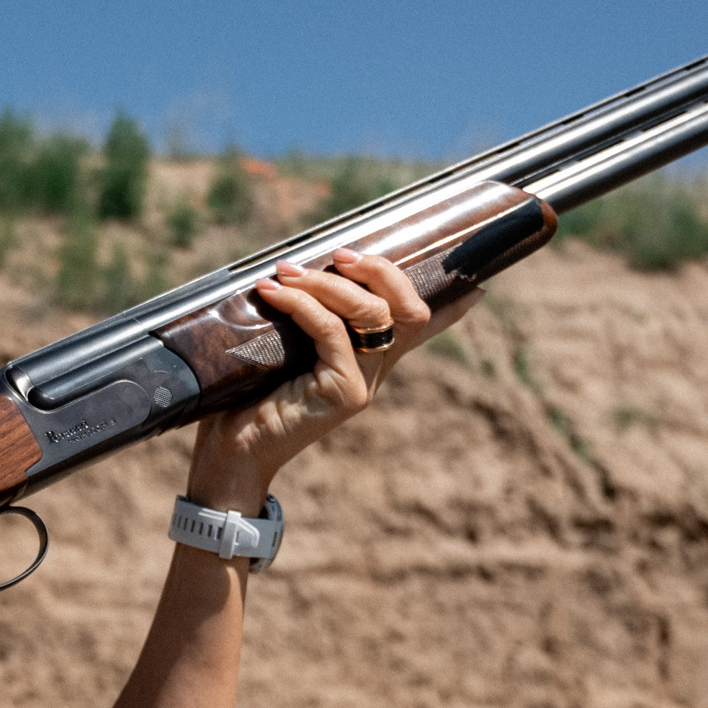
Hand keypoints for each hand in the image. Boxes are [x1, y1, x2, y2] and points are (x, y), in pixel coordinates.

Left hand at [186, 250, 480, 510]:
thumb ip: (298, 318)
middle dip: (382, 270)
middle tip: (339, 254)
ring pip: (373, 315)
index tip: (476, 287)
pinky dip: (301, 304)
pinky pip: (331, 332)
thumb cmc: (245, 398)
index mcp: (366, 361)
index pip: (419, 331)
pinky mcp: (342, 394)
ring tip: (286, 271)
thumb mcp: (277, 350)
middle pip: (410, 311)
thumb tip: (285, 271)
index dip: (451, 310)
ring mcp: (363, 384)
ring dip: (329, 282)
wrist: (231, 453)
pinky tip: (272, 293)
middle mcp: (374, 372)